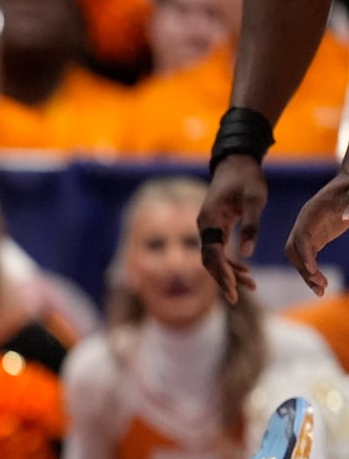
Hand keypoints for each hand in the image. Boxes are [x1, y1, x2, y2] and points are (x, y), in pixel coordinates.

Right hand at [197, 154, 265, 302]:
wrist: (236, 162)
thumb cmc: (246, 178)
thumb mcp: (254, 199)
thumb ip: (250, 225)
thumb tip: (247, 253)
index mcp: (209, 220)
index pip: (211, 253)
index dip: (221, 273)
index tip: (232, 289)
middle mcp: (204, 226)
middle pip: (209, 260)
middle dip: (224, 279)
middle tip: (238, 297)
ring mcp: (209, 227)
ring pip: (215, 257)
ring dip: (229, 272)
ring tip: (251, 286)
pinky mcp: (216, 226)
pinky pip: (220, 250)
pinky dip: (231, 262)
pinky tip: (245, 270)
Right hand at [285, 171, 348, 295]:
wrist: (348, 182)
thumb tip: (345, 219)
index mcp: (312, 212)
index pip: (301, 235)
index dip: (305, 253)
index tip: (313, 269)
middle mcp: (304, 223)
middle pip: (293, 249)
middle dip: (303, 269)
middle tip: (320, 286)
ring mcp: (308, 231)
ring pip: (297, 257)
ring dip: (306, 275)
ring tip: (321, 291)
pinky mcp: (315, 237)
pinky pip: (307, 257)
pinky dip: (312, 271)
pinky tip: (323, 284)